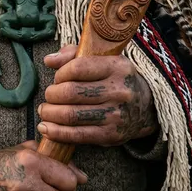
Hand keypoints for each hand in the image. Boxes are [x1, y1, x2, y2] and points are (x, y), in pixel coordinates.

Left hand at [37, 45, 157, 146]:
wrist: (146, 108)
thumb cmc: (115, 79)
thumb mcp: (103, 59)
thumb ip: (74, 55)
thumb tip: (49, 61)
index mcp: (117, 66)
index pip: (78, 68)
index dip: (60, 74)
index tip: (57, 79)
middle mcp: (118, 91)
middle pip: (71, 93)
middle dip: (51, 95)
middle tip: (48, 96)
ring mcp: (115, 115)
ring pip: (71, 115)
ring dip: (50, 114)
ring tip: (45, 111)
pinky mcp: (111, 136)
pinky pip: (77, 135)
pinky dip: (56, 133)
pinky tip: (46, 128)